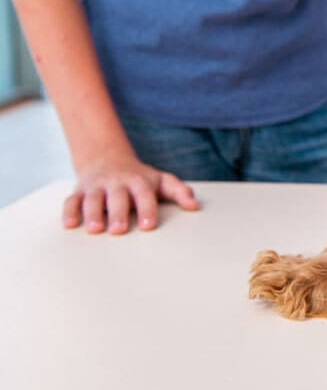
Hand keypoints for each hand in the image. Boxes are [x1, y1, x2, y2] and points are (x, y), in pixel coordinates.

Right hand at [63, 153, 199, 233]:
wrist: (107, 159)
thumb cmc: (139, 178)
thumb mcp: (161, 181)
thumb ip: (179, 192)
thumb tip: (194, 206)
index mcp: (139, 182)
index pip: (144, 195)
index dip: (147, 209)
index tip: (148, 226)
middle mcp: (117, 183)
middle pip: (117, 197)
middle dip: (117, 213)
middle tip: (118, 230)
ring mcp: (97, 186)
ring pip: (93, 198)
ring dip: (92, 213)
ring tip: (94, 230)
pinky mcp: (80, 191)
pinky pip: (72, 200)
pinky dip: (69, 211)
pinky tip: (70, 225)